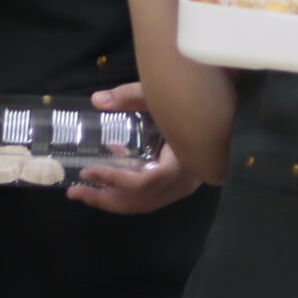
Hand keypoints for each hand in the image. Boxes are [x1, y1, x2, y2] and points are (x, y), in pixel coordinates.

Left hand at [66, 83, 204, 214]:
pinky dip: (125, 192)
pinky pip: (149, 197)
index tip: (88, 170)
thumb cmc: (195, 100)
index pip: (146, 181)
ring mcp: (183, 187)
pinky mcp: (178, 185)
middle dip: (105, 198)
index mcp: (184, 161)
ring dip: (112, 199)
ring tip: (83, 192)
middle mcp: (184, 181)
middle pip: (141, 201)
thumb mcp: (163, 94)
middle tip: (74, 191)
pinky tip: (106, 177)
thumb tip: (97, 100)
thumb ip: (131, 97)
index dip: (115, 179)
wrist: (223, 108)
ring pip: (144, 203)